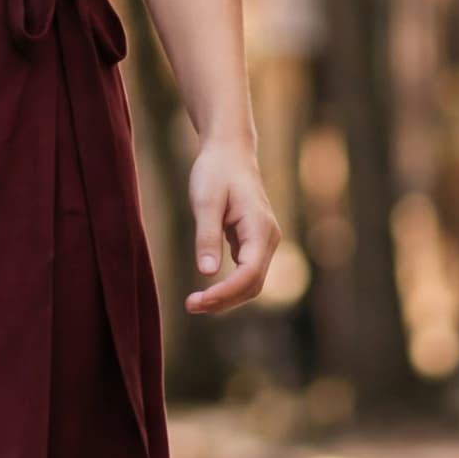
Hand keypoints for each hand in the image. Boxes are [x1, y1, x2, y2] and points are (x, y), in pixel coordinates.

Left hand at [181, 134, 279, 316]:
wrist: (229, 152)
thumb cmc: (216, 171)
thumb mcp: (205, 200)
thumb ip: (207, 236)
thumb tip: (207, 273)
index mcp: (260, 228)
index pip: (249, 273)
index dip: (226, 292)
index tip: (199, 300)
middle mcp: (268, 238)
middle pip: (253, 284)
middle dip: (224, 301)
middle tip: (189, 305)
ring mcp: (263, 242)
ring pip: (251, 283)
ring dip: (226, 298)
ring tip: (195, 303)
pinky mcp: (253, 243)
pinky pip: (246, 273)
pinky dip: (228, 287)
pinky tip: (206, 291)